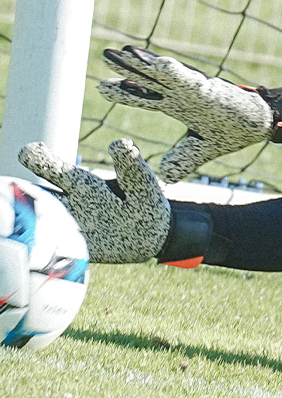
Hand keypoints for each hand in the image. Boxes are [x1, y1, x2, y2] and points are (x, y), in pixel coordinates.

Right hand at [18, 139, 170, 263]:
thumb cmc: (142, 202)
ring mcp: (65, 229)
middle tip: (5, 184)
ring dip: (25, 222)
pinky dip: (37, 252)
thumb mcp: (140, 184)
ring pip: (38, 224)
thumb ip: (131, 167)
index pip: (55, 170)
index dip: (39, 161)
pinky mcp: (71, 253)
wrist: (150, 236)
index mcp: (80, 183)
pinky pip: (50, 252)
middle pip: (37, 197)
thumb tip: (122, 144)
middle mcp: (66, 205)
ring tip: (9, 219)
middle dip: (20, 192)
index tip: (27, 152)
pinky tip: (29, 252)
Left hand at [99, 46, 281, 182]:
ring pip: (163, 74)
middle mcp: (183, 94)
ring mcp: (195, 89)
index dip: (124, 92)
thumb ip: (184, 159)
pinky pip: (189, 79)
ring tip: (124, 52)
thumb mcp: (203, 148)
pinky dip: (174, 72)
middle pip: (148, 79)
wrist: (263, 123)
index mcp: (180, 106)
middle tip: (105, 54)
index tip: (100, 85)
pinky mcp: (210, 89)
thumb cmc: (235, 130)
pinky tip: (158, 63)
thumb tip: (165, 177)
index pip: (145, 97)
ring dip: (143, 63)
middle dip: (126, 68)